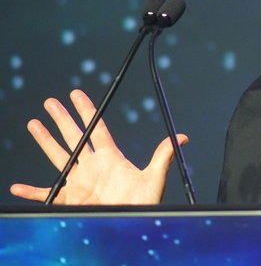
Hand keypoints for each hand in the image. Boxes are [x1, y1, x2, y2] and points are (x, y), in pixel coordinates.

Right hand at [10, 89, 186, 204]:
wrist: (129, 226)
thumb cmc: (144, 204)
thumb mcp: (155, 177)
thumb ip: (164, 155)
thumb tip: (182, 137)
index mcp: (111, 157)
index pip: (96, 127)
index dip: (86, 110)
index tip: (76, 94)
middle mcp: (92, 166)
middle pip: (74, 136)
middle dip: (62, 118)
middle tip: (51, 101)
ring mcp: (79, 182)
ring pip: (58, 156)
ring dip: (45, 140)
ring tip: (33, 123)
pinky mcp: (70, 200)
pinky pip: (46, 195)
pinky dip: (31, 192)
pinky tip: (17, 188)